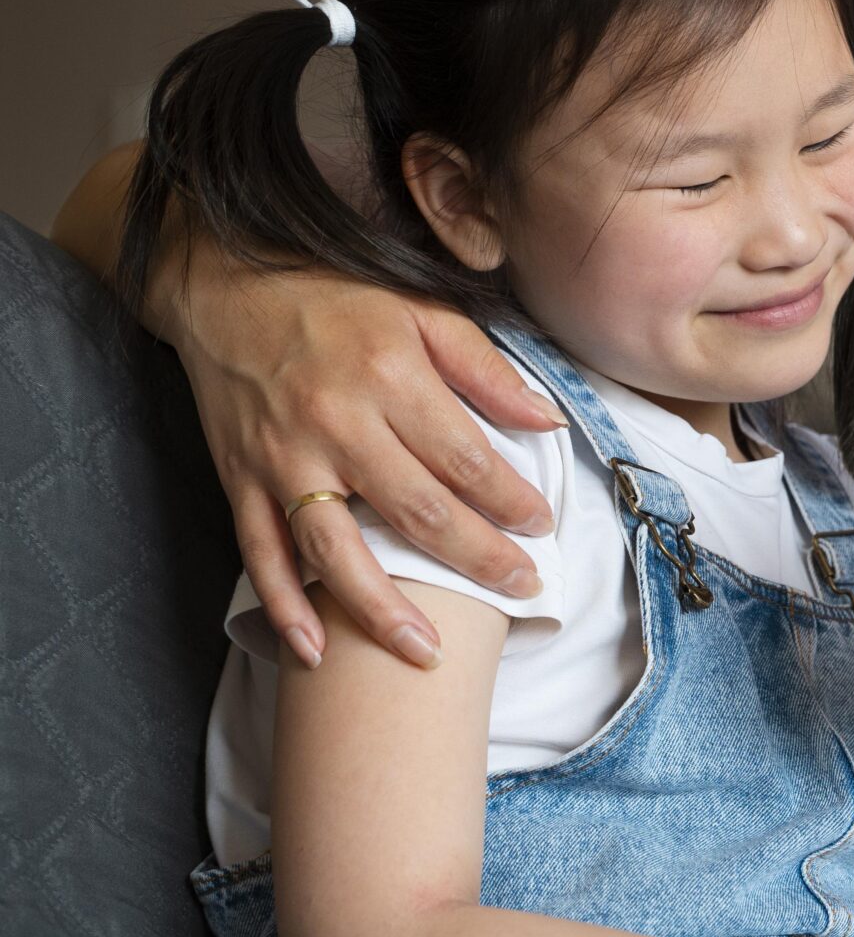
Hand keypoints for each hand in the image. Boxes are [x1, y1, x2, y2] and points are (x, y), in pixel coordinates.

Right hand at [166, 258, 563, 670]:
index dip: (510, 500)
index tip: (543, 526)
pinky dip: (285, 606)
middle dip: (478, 560)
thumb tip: (547, 421)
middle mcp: (336, 423)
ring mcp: (282, 458)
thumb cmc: (334, 298)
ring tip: (427, 653)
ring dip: (383, 610)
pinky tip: (315, 652)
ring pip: (338, 551)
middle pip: (418, 512)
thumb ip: (485, 368)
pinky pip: (262, 554)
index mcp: (389, 377)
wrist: (222, 282)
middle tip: (523, 590)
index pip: (466, 458)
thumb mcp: (421, 309)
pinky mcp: (240, 480)